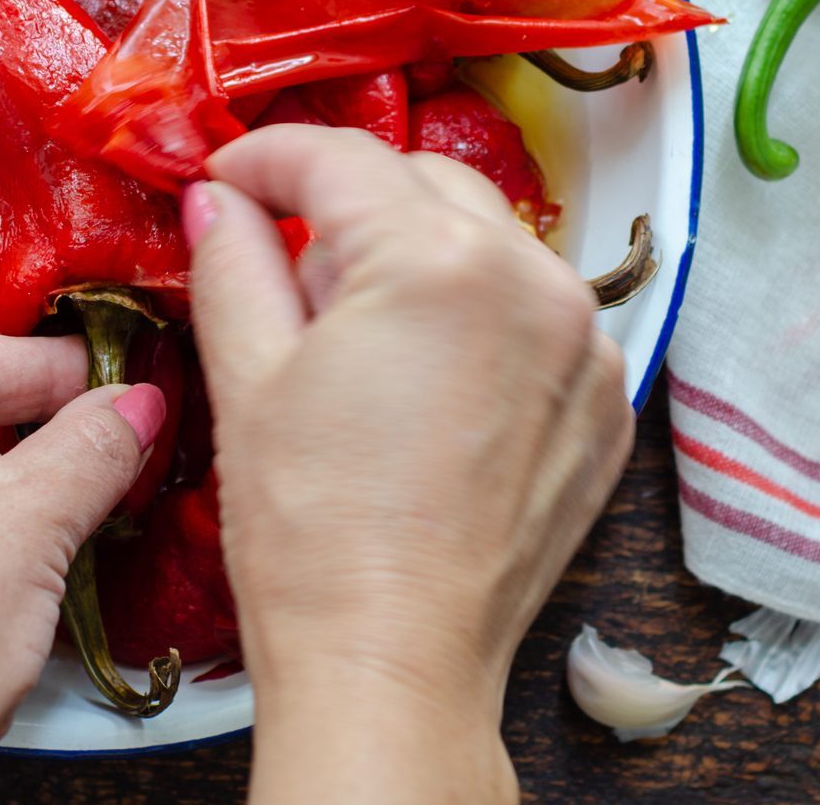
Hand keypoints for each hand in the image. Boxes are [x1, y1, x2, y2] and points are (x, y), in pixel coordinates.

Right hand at [185, 124, 632, 803]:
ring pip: (487, 242)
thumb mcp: (249, 378)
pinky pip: (534, 312)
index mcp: (435, 259)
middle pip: (422, 186)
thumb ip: (233, 260)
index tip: (229, 177)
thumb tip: (217, 199)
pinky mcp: (602, 399)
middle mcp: (531, 280)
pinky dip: (478, 317)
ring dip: (419, 256)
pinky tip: (422, 381)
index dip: (267, 157)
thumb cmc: (316, 535)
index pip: (340, 158)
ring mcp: (581, 342)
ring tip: (356, 337)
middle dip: (347, 206)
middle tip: (282, 266)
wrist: (393, 661)